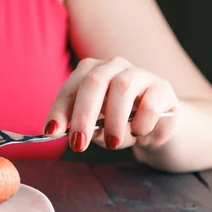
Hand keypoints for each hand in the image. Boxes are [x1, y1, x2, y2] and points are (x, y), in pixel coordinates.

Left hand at [43, 57, 178, 151]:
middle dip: (83, 116)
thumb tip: (79, 136)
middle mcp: (111, 67)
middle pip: (93, 83)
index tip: (51, 132)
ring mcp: (138, 73)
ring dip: (113, 121)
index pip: (69, 90)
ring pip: (121, 88)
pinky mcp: (161, 87)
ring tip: (112, 144)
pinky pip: (149, 104)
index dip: (59, 111)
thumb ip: (88, 130)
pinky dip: (141, 122)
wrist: (155, 125)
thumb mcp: (97, 129)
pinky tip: (139, 132)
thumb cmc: (118, 123)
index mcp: (88, 73)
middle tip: (78, 143)